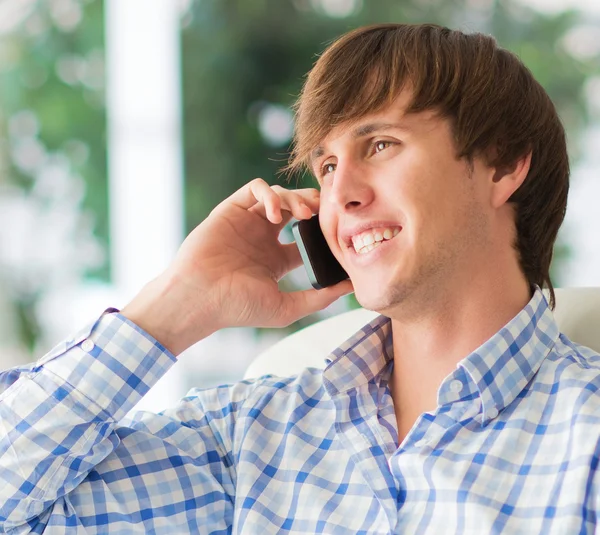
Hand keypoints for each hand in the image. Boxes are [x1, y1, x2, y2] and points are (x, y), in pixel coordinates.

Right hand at [122, 179, 352, 354]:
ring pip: (279, 195)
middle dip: (313, 206)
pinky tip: (277, 215)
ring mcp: (246, 222)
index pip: (307, 236)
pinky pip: (254, 189)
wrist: (199, 299)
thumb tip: (351, 287)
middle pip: (296, 208)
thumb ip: (319, 298)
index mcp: (276, 259)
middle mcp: (263, 238)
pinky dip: (270, 194)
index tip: (337, 232)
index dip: (323, 231)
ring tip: (304, 214)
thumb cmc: (237, 308)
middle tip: (326, 212)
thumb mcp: (286, 307)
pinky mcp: (231, 209)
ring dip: (295, 199)